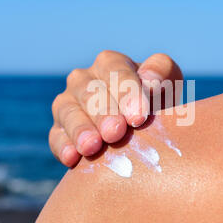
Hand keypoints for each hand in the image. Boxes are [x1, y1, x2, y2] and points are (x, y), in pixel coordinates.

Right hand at [49, 50, 182, 166]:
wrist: (142, 130)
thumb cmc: (156, 103)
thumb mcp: (167, 83)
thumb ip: (162, 72)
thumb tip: (149, 80)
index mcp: (109, 64)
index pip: (116, 73)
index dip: (127, 93)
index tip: (139, 116)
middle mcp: (83, 80)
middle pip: (90, 94)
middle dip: (103, 113)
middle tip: (116, 132)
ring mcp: (67, 104)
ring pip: (68, 113)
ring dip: (80, 129)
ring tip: (92, 146)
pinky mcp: (58, 131)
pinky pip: (56, 137)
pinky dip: (63, 147)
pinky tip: (72, 158)